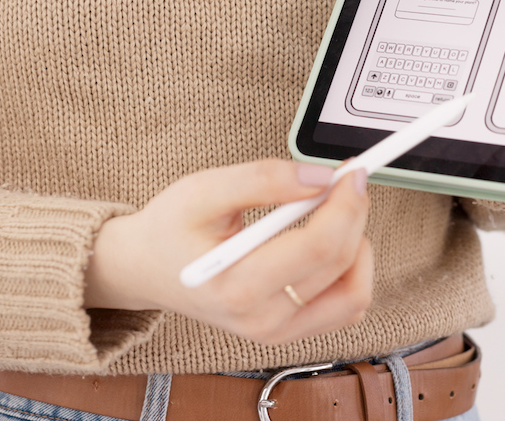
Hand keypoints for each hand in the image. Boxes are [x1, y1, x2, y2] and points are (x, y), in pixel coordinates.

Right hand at [83, 160, 372, 345]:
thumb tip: (321, 178)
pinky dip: (349, 271)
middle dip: (353, 213)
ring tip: (330, 214)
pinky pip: (344, 306)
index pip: (318, 248)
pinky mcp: (290, 332)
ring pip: (354, 293)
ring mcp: (278, 333)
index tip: (350, 172)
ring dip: (357, 245)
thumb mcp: (204, 189)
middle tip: (344, 180)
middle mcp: (262, 320)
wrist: (147, 269)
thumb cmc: (171, 228)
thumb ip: (263, 180)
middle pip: (341, 265)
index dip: (345, 204)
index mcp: (237, 286)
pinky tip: (325, 242)